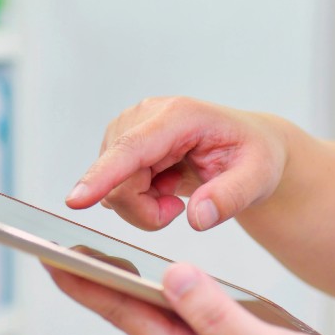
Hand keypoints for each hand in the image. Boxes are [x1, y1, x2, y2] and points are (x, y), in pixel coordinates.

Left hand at [45, 262, 334, 334]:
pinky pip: (185, 324)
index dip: (86, 284)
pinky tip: (165, 288)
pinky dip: (166, 300)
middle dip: (96, 283)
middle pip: (132, 316)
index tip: (50, 259)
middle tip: (61, 251)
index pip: (124, 314)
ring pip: (157, 320)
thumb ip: (214, 312)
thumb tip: (172, 275)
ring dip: (128, 290)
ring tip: (98, 261)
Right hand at [65, 97, 290, 230]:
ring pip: (112, 188)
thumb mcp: (259, 177)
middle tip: (181, 210)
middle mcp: (145, 115)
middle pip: (119, 180)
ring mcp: (127, 128)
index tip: (76, 200)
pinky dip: (137, 200)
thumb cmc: (254, 155)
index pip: (132, 149)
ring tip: (175, 191)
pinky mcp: (119, 144)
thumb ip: (231, 197)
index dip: (102, 176)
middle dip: (145, 210)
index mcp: (179, 116)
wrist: (246, 146)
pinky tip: (161, 185)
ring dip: (142, 205)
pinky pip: (112, 188)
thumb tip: (197, 218)